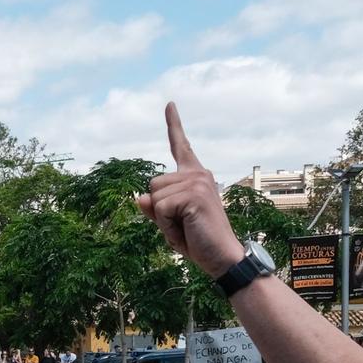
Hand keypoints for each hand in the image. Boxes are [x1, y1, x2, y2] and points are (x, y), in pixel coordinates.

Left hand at [135, 102, 243, 275]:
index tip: (169, 104)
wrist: (223, 259)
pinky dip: (167, 226)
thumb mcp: (170, 224)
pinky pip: (161, 209)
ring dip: (164, 220)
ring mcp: (198, 182)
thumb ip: (155, 209)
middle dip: (160, 211)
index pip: (181, 147)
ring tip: (187, 228)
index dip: (174, 125)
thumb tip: (140, 197)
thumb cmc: (199, 242)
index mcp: (195, 176)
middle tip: (184, 226)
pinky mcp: (194, 193)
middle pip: (153, 184)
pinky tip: (188, 231)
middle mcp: (199, 174)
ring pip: (155, 196)